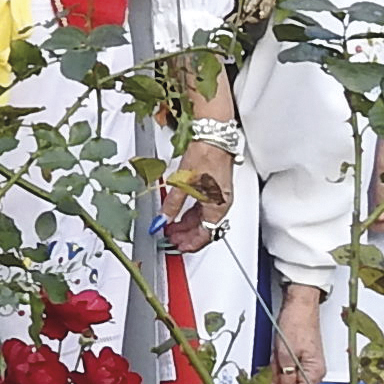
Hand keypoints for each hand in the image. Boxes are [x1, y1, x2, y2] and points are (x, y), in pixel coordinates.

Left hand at [156, 131, 233, 255]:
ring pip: (204, 218)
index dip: (189, 244)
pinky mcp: (216, 188)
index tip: (176, 246)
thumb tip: (162, 219)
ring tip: (172, 226)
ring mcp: (220, 197)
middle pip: (205, 229)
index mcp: (217, 208)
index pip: (205, 236)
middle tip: (170, 238)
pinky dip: (192, 213)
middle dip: (187, 235)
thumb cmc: (205, 157)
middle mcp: (222, 204)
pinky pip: (205, 207)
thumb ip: (172, 206)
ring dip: (188, 224)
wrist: (213, 137)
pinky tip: (181, 213)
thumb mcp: (182, 185)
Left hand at [265, 280, 327, 383]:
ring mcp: (306, 367)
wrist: (300, 305)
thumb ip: (284, 376)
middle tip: (267, 374)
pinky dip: (278, 368)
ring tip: (274, 360)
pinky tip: (275, 359)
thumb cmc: (298, 323)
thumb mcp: (286, 353)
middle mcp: (313, 372)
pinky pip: (287, 372)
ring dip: (276, 376)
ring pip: (287, 382)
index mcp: (314, 373)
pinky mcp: (299, 360)